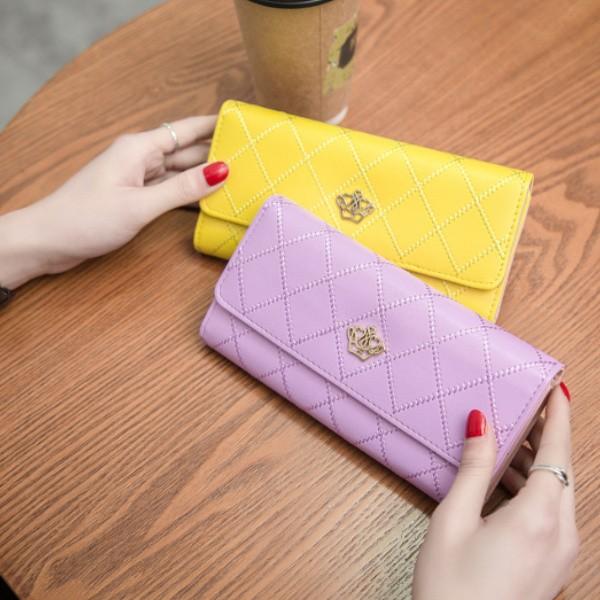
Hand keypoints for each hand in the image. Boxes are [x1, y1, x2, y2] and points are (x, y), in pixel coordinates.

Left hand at [0, 117, 228, 288]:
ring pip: (179, 171)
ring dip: (204, 177)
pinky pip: (169, 189)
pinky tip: (208, 201)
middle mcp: (140, 157)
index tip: (243, 124)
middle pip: (187, 151)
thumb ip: (182, 189)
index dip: (215, 125)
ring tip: (238, 181)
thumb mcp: (141, 205)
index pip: (187, 130)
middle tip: (251, 160)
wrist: (49, 240)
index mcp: (140, 148)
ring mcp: (137, 177)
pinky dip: (188, 194)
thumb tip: (221, 171)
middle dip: (216, 154)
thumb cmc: (86, 219)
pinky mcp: (134, 195)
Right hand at [413, 383, 577, 599]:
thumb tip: (482, 424)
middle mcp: (561, 535)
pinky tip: (507, 480)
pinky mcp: (552, 565)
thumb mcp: (453, 520)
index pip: (557, 454)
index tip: (556, 390)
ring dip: (537, 462)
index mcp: (539, 518)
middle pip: (562, 471)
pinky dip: (534, 488)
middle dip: (545, 436)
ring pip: (558, 492)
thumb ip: (473, 469)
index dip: (558, 418)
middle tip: (524, 407)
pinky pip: (552, 513)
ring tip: (509, 439)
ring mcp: (561, 554)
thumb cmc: (452, 588)